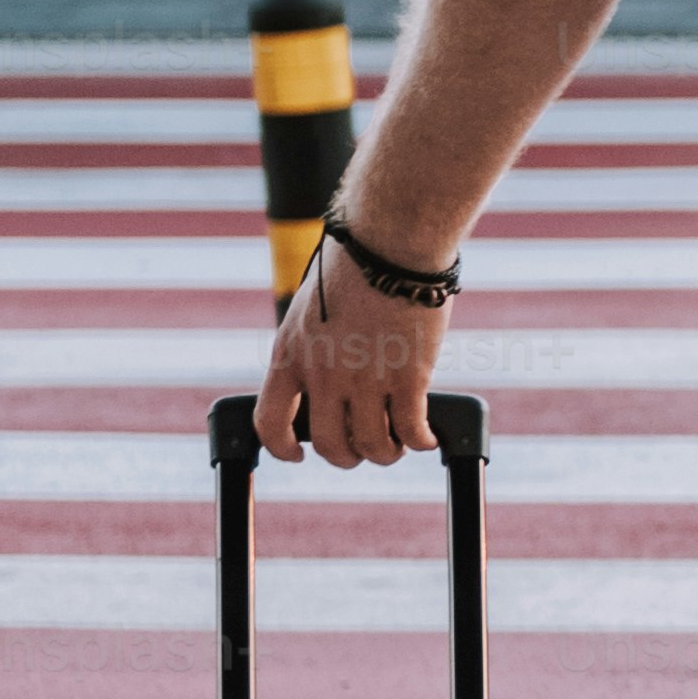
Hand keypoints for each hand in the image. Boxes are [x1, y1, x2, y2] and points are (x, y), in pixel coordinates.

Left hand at [261, 235, 447, 466]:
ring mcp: (365, 378)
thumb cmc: (354, 264)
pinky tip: (427, 437)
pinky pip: (411, 430)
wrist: (391, 243)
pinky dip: (420, 441)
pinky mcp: (408, 376)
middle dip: (348, 455)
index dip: (282, 448)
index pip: (270, 423)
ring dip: (387, 452)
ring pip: (374, 445)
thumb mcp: (311, 308)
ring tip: (398, 444)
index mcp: (290, 354)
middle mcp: (323, 374)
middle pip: (331, 444)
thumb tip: (332, 387)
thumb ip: (314, 349)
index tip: (299, 453)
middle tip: (363, 447)